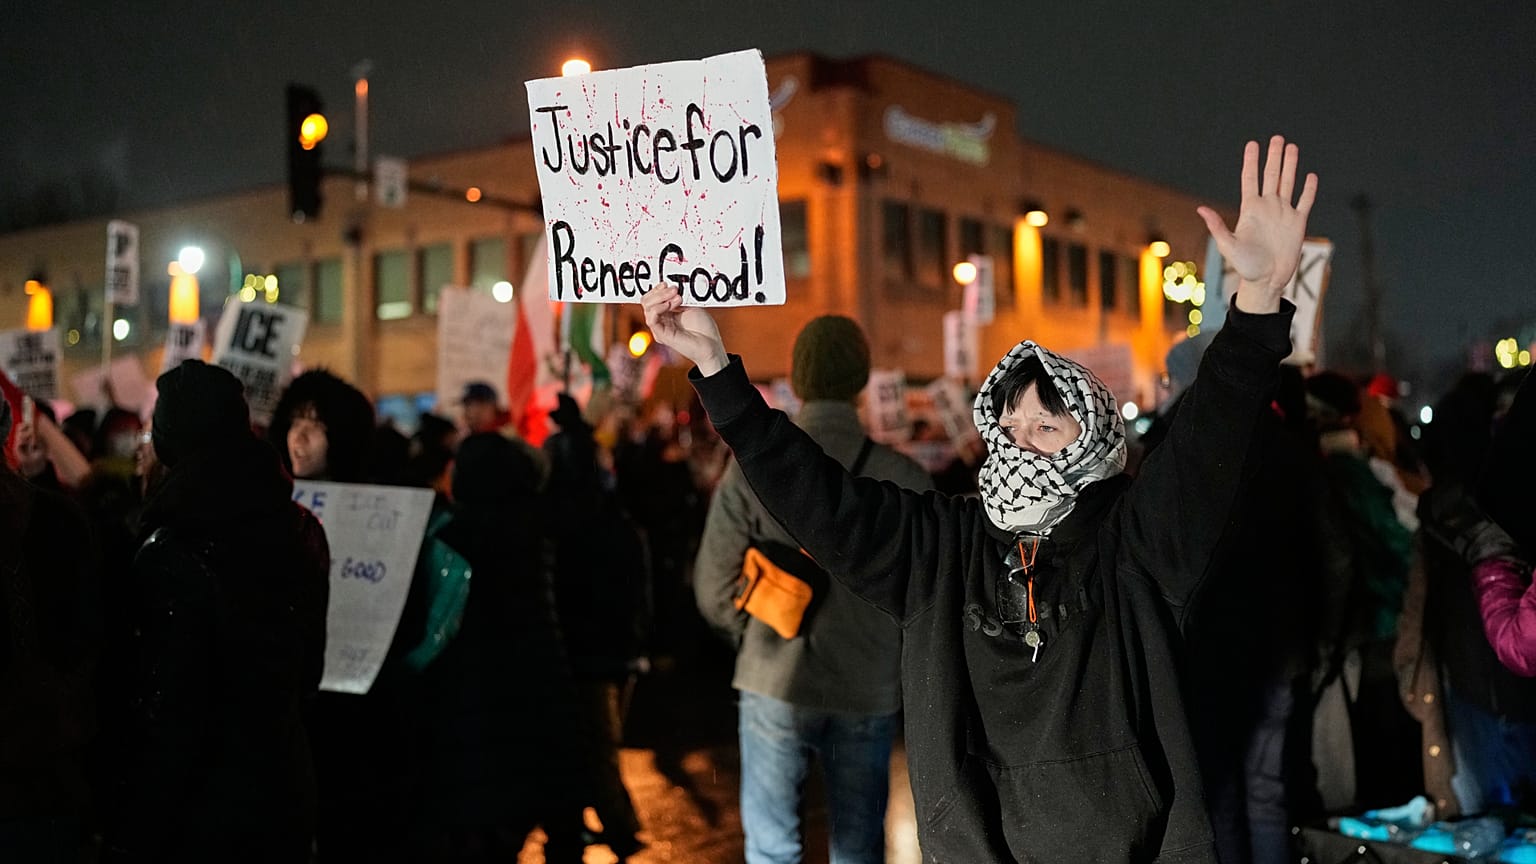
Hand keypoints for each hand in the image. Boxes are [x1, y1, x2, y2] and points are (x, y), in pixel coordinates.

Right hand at [640, 284, 728, 375]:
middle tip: (674, 289)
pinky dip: (658, 308)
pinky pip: (651, 319)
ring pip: (647, 308)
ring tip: (678, 297)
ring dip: (661, 298)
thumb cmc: (704, 328)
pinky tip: (670, 305)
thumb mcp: (691, 306)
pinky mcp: (661, 335)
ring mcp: (660, 328)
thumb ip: (679, 297)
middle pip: (646, 301)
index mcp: (666, 313)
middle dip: (659, 292)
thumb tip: (671, 286)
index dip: (657, 289)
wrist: (711, 344)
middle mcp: (661, 320)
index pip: (651, 298)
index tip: (667, 283)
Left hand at [1197, 135, 1317, 312]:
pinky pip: (1305, 202)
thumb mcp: (1228, 246)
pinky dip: (1309, 189)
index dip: (1251, 161)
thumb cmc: (1244, 266)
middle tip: (1277, 138)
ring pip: (1288, 183)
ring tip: (1291, 147)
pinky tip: (1310, 176)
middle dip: (1273, 157)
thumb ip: (1217, 226)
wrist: (1266, 281)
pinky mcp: (1298, 223)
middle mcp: (1267, 207)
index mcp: (1250, 209)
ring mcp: (1283, 214)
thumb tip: (1201, 209)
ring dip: (1290, 166)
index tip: (1252, 144)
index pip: (1250, 179)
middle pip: (1271, 176)